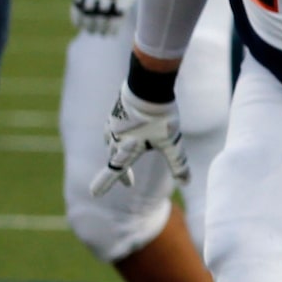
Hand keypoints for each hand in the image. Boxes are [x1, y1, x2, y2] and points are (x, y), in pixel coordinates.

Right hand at [91, 81, 187, 195]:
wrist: (149, 86)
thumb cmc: (160, 118)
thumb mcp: (173, 144)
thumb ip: (178, 164)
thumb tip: (186, 183)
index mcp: (126, 149)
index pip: (114, 171)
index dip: (104, 184)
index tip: (94, 194)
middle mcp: (115, 138)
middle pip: (114, 159)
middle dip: (121, 173)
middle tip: (129, 184)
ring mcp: (114, 123)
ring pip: (111, 143)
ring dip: (116, 154)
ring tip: (122, 158)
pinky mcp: (117, 111)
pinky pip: (113, 128)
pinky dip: (117, 136)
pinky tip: (122, 132)